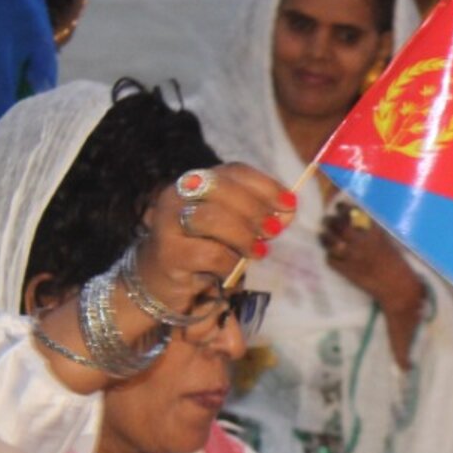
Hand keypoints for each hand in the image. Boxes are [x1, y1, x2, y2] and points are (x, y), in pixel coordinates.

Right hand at [138, 163, 291, 314]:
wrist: (163, 281)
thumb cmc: (204, 249)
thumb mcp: (235, 229)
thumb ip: (261, 218)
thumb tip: (288, 211)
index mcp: (197, 181)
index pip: (234, 172)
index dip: (265, 185)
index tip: (290, 204)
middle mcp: (177, 195)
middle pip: (221, 189)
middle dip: (254, 210)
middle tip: (273, 231)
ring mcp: (168, 222)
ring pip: (211, 218)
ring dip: (243, 236)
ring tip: (259, 252)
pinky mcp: (168, 253)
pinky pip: (208, 253)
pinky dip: (229, 262)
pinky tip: (233, 269)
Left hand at [320, 202, 424, 313]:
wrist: (397, 288)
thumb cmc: (396, 265)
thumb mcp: (388, 243)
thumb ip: (373, 233)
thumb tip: (356, 223)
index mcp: (375, 234)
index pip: (355, 215)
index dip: (344, 209)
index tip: (339, 206)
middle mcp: (362, 243)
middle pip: (339, 226)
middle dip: (330, 221)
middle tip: (326, 220)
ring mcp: (353, 257)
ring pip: (331, 242)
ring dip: (324, 237)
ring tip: (322, 235)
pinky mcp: (347, 272)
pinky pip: (331, 260)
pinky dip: (329, 256)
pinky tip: (331, 255)